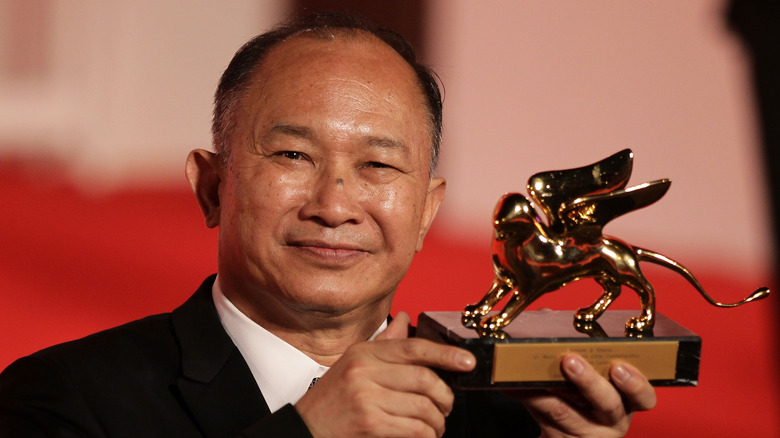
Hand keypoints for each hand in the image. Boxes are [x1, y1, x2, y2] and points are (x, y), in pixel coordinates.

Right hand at [295, 312, 475, 437]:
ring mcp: (366, 398)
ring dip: (437, 421)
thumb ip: (383, 345)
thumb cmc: (331, 401)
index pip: (413, 347)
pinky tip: (425, 437)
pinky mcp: (369, 424)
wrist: (303, 430)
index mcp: (363, 353)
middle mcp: (364, 371)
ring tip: (436, 426)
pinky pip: (414, 429)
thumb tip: (404, 318)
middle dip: (445, 397)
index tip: (468, 361)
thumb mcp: (353, 366)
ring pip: (423, 407)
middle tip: (447, 407)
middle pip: (424, 379)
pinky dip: (426, 436)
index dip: (446, 354)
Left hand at [512, 354, 655, 437]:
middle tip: (570, 360)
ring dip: (545, 389)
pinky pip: (538, 415)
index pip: (643, 397)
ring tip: (531, 373)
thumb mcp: (595, 377)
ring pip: (564, 412)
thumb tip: (548, 315)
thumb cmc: (586, 398)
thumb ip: (581, 347)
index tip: (618, 367)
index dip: (635, 383)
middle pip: (606, 404)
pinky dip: (523, 395)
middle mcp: (611, 420)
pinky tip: (509, 384)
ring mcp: (584, 431)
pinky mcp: (557, 436)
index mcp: (627, 400)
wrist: (569, 434)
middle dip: (587, 381)